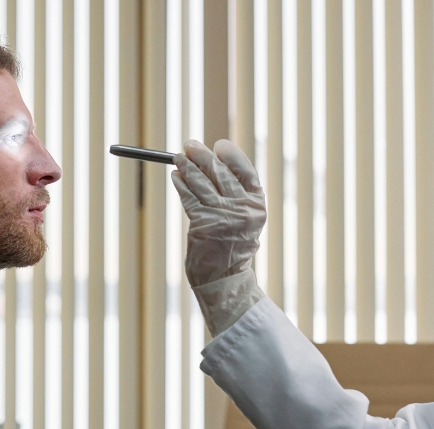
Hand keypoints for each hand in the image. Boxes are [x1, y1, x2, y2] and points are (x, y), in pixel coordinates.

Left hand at [170, 139, 266, 287]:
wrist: (224, 279)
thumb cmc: (232, 247)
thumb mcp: (244, 219)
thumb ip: (236, 194)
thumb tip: (214, 162)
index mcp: (257, 205)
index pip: (246, 170)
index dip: (231, 155)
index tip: (218, 146)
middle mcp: (242, 209)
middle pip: (220, 172)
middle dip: (202, 155)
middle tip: (189, 144)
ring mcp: (223, 216)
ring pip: (201, 182)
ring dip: (187, 166)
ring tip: (178, 158)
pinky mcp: (203, 223)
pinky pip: (189, 196)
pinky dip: (180, 183)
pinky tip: (176, 177)